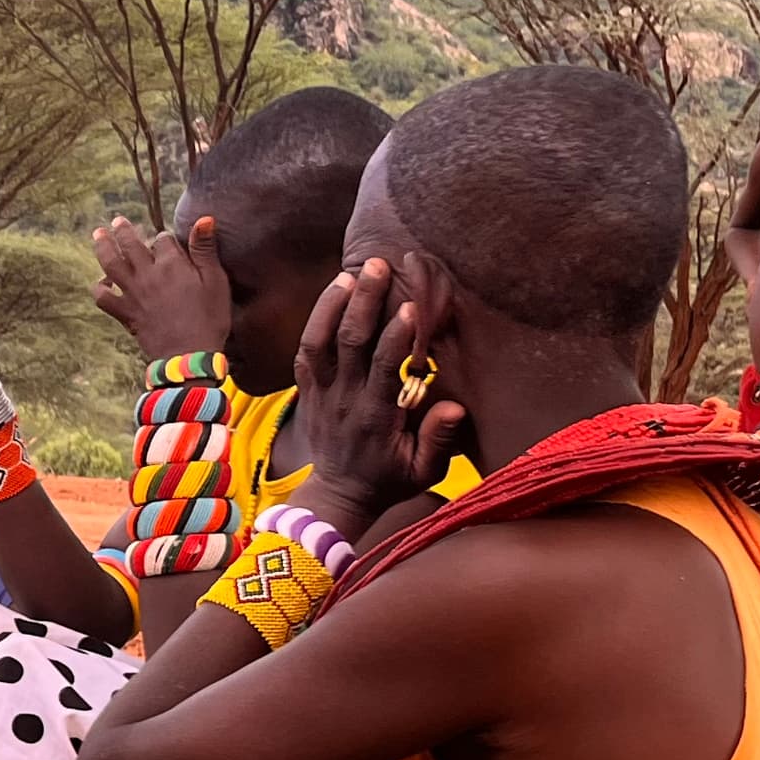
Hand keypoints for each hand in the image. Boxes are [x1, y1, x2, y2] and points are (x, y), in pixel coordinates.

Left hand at [92, 212, 232, 364]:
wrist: (190, 355)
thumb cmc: (209, 318)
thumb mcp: (216, 281)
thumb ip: (205, 249)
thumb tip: (204, 218)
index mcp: (172, 264)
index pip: (162, 239)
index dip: (164, 238)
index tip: (167, 241)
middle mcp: (148, 274)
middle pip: (130, 244)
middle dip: (123, 230)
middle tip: (117, 221)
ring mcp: (133, 293)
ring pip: (111, 264)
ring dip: (103, 247)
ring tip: (98, 234)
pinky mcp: (126, 313)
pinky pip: (104, 298)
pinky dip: (99, 289)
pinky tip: (102, 282)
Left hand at [292, 256, 466, 536]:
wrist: (340, 494)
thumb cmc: (390, 479)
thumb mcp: (424, 472)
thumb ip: (438, 440)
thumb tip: (454, 407)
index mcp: (376, 416)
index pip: (384, 368)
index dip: (396, 336)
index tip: (410, 306)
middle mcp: (345, 399)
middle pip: (350, 343)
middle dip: (364, 302)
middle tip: (379, 265)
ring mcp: (322, 393)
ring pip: (320, 342)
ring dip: (334, 304)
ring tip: (352, 271)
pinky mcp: (307, 390)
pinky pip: (305, 350)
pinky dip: (315, 319)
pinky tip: (334, 290)